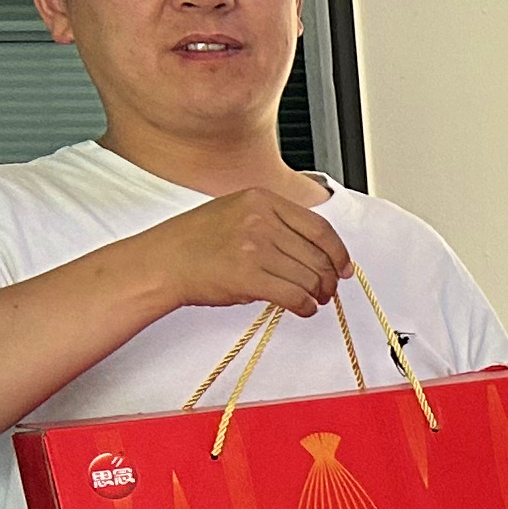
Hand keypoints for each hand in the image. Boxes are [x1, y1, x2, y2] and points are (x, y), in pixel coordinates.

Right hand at [133, 186, 350, 318]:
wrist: (163, 261)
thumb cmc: (197, 241)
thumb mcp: (237, 212)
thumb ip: (275, 222)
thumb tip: (316, 248)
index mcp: (262, 200)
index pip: (319, 228)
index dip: (339, 252)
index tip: (344, 267)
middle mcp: (260, 220)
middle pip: (318, 255)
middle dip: (329, 279)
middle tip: (328, 290)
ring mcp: (254, 247)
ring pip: (309, 277)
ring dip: (318, 294)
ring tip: (314, 300)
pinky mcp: (248, 276)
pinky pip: (295, 295)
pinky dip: (305, 306)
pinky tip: (302, 308)